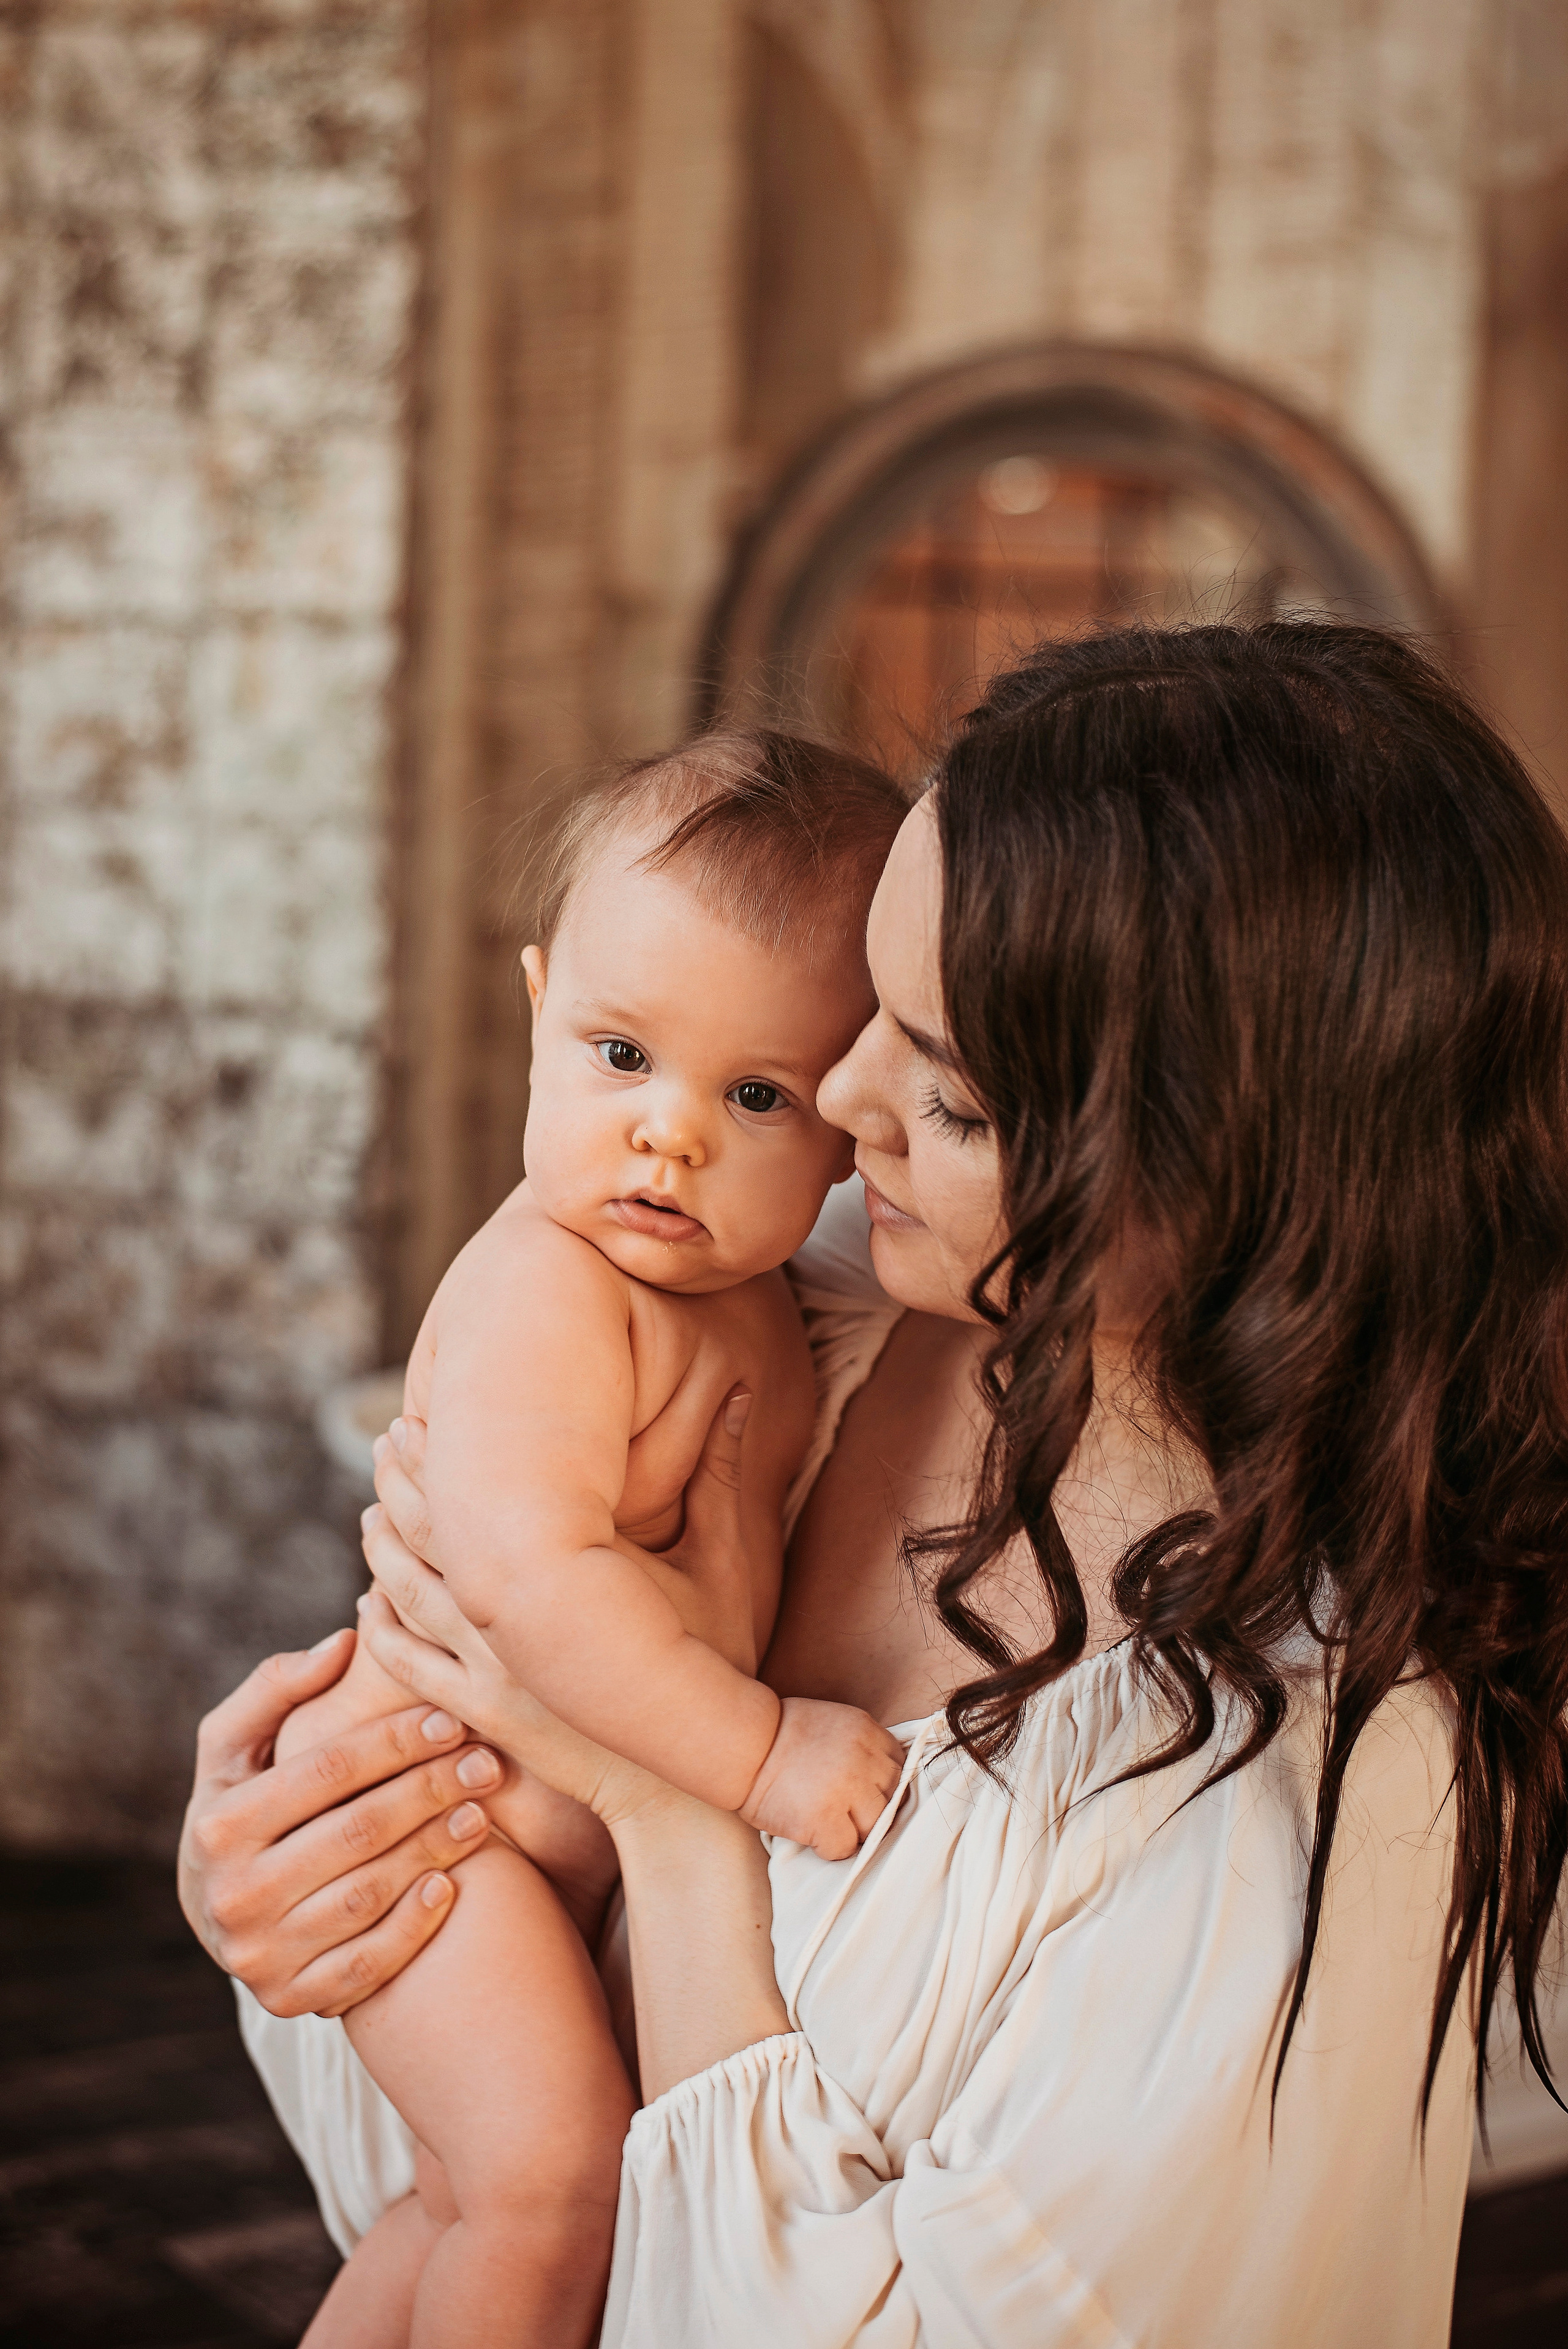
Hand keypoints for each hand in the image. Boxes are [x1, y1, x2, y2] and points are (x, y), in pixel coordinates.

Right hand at [178, 1631, 504, 2016]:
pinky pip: (366, 1964)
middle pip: (356, 1832)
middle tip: (485, 1762)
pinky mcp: (290, 1998)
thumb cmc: (239, 1804)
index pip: (326, 1771)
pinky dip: (413, 1926)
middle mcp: (234, 1895)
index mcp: (219, 1823)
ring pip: (369, 1895)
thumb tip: (343, 1642)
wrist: (214, 1911)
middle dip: (430, 1789)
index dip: (395, 1740)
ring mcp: (261, 1955)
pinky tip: (451, 1885)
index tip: (450, 1719)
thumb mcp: (232, 1744)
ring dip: (435, 1849)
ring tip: (481, 1812)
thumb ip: (275, 1687)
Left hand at [365, 1390, 770, 1820]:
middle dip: (400, 1486)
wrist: (688, 1775)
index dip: (437, 1455)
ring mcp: (492, 1668)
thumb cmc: (714, 1660)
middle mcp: (513, 1615)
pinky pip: (411, 1669)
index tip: (414, 1420)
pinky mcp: (483, 1714)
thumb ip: (717, 1471)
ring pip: (409, 1598)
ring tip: (367, 1513)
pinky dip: (382, 1632)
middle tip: (382, 1443)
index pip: (475, 1495)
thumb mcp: (721, 1559)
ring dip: (381, 1551)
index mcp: (562, 1567)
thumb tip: (740, 1392)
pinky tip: (368, 1606)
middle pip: (429, 1536)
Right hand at [739, 1696, 905, 1860]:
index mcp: (866, 1730)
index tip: (866, 1793)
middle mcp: (863, 1758)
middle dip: (873, 1809)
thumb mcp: (832, 1725)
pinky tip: (811, 1834)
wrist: (740, 1744)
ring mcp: (846, 1789)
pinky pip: (845, 1848)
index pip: (900, 1766)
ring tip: (829, 1824)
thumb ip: (860, 1748)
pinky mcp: (824, 1818)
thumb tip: (880, 1784)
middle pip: (894, 1798)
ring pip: (875, 1827)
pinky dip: (830, 1848)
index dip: (882, 1785)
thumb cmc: (778, 1737)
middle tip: (847, 1813)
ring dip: (855, 1831)